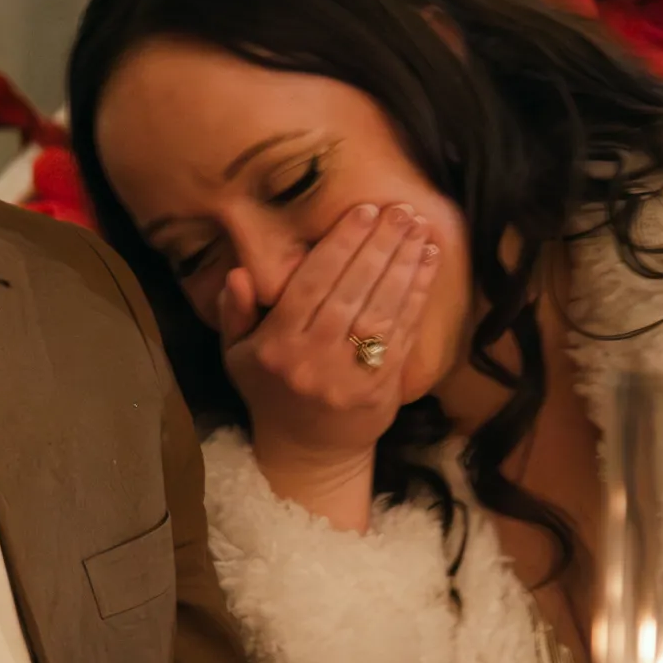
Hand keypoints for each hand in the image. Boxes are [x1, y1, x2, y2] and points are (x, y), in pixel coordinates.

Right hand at [219, 203, 439, 525]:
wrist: (307, 451)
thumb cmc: (271, 391)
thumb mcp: (238, 354)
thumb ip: (235, 312)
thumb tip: (239, 273)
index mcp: (277, 346)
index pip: (311, 284)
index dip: (340, 246)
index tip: (363, 211)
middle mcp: (312, 360)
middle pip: (350, 291)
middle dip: (378, 246)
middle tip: (399, 211)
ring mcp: (349, 376)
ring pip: (380, 309)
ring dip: (404, 264)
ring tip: (419, 228)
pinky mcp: (380, 389)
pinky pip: (402, 334)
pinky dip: (417, 295)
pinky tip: (427, 263)